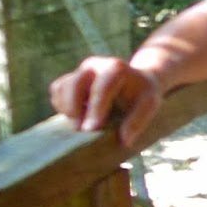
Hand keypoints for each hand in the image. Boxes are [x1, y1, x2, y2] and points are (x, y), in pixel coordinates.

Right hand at [49, 56, 164, 148]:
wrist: (135, 81)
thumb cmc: (142, 94)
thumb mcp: (149, 105)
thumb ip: (137, 121)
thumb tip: (124, 141)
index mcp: (115, 68)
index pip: (102, 87)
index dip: (95, 109)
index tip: (90, 130)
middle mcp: (94, 66)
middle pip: (74, 84)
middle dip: (75, 109)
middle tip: (82, 131)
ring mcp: (80, 71)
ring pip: (62, 88)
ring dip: (67, 109)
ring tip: (81, 124)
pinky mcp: (70, 79)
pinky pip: (56, 91)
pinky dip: (61, 106)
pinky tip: (76, 117)